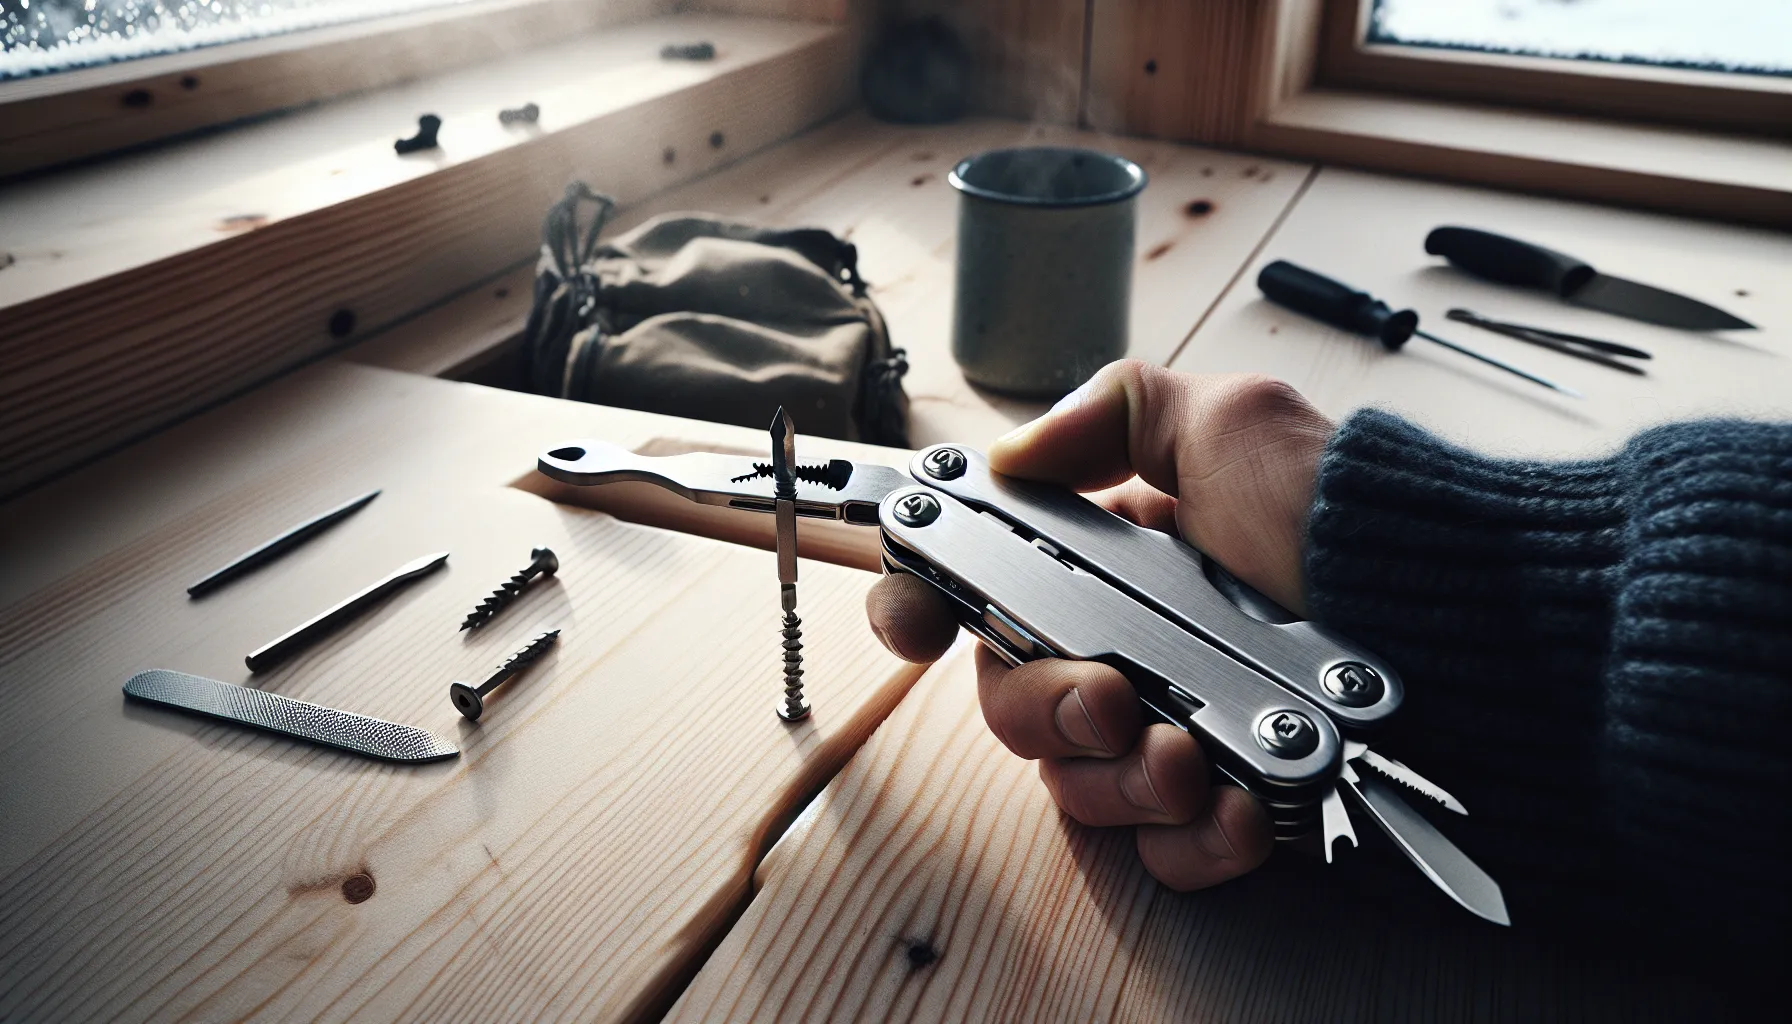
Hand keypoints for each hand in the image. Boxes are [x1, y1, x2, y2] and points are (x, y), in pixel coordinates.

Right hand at [866, 361, 1333, 889]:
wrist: (1477, 631)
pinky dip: (1187, 837)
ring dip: (1117, 775)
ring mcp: (1178, 729)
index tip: (914, 623)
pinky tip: (1228, 806)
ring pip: (1078, 781)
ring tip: (1186, 756)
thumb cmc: (1356, 523)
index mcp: (1116, 558)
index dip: (926, 603)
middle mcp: (1133, 645)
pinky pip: (1161, 848)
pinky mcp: (1226, 805)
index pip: (985, 585)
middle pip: (1012, 699)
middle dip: (1042, 704)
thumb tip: (1012, 452)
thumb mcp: (1236, 425)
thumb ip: (1115, 414)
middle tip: (1106, 696)